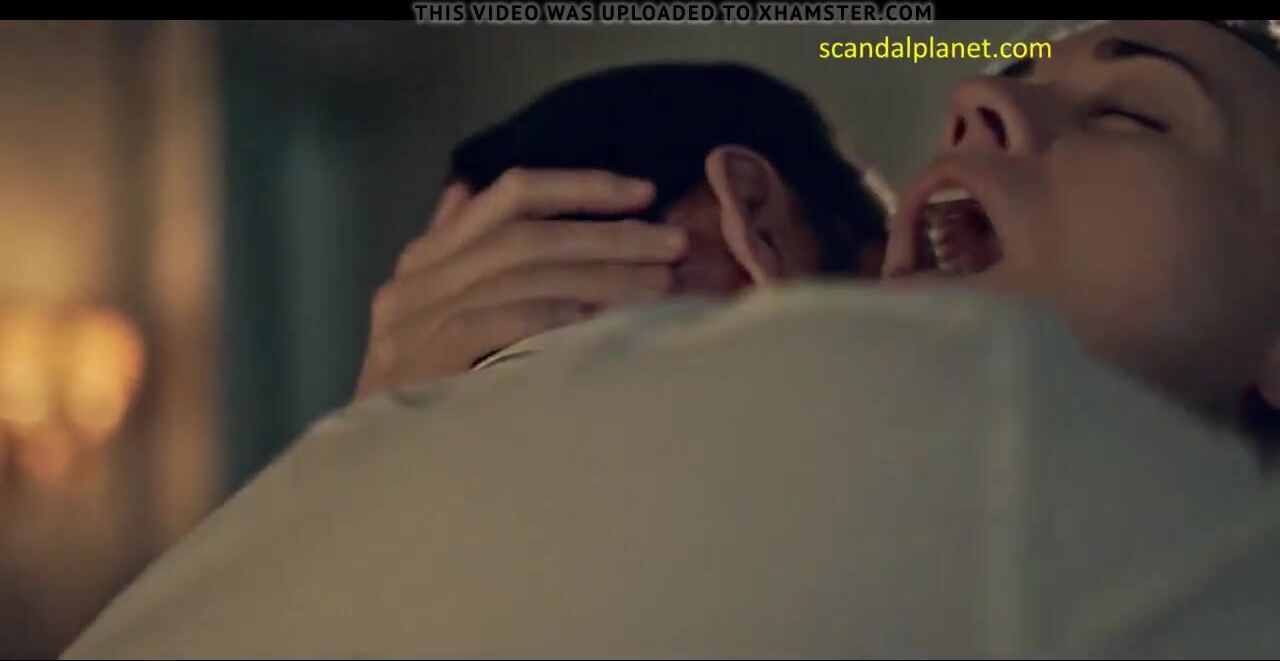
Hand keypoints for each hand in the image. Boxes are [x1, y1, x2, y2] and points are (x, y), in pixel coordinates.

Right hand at [354, 168, 687, 399]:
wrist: (370, 479)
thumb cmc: (421, 400)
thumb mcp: (431, 320)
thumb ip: (456, 259)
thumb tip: (464, 191)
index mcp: (424, 261)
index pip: (508, 197)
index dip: (580, 186)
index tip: (644, 193)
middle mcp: (416, 282)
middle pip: (528, 235)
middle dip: (609, 235)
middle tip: (673, 244)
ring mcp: (414, 322)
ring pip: (523, 274)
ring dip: (601, 276)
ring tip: (659, 286)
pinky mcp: (422, 363)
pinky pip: (498, 322)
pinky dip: (553, 316)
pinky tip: (600, 324)